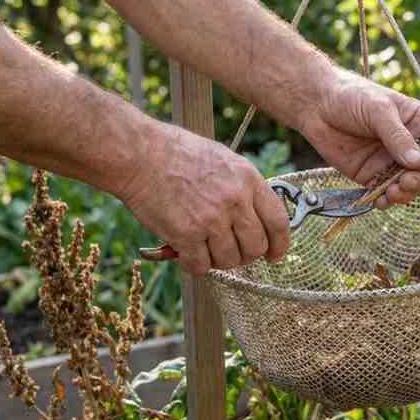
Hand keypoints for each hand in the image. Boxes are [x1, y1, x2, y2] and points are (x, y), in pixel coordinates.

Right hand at [119, 125, 288, 274]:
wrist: (139, 154)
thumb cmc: (178, 153)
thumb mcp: (224, 161)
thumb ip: (244, 188)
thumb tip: (255, 217)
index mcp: (249, 180)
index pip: (278, 223)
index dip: (279, 245)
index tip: (274, 256)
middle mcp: (235, 201)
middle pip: (256, 247)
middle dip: (245, 255)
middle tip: (231, 252)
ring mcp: (212, 219)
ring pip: (230, 260)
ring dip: (218, 260)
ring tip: (203, 246)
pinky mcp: (186, 235)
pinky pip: (201, 266)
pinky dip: (194, 264)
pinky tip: (185, 252)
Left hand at [294, 69, 419, 208]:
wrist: (316, 105)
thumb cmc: (352, 96)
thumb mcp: (379, 110)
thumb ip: (397, 136)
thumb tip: (418, 162)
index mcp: (418, 123)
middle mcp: (409, 145)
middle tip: (408, 181)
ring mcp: (391, 162)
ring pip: (408, 185)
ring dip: (405, 193)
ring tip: (393, 191)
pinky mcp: (372, 176)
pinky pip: (385, 192)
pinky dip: (386, 200)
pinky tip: (381, 201)